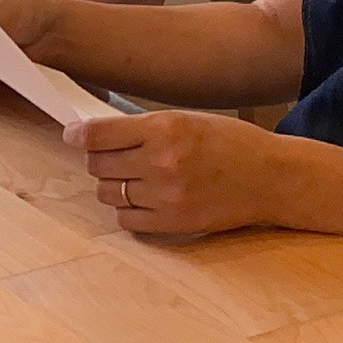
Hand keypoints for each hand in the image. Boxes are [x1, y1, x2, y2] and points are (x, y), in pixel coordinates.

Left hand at [74, 108, 284, 235]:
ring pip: (108, 193)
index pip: (98, 135)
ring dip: (112, 184)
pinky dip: (127, 209)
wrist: (270, 177)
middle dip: (99, 159)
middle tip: (111, 156)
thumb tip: (96, 134)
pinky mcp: (172, 223)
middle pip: (98, 165)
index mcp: (165, 129)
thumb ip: (143, 127)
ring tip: (132, 177)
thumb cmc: (231, 143)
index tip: (72, 134)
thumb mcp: (188, 119)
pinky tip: (143, 198)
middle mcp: (161, 163)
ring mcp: (165, 197)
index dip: (78, 135)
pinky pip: (125, 219)